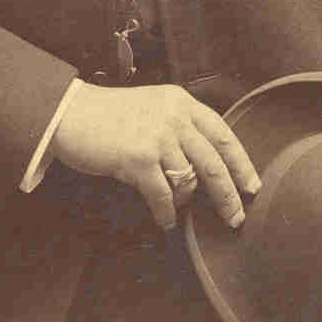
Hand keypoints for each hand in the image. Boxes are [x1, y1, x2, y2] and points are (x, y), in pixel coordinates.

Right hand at [51, 81, 260, 231]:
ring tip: (181, 211)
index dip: (241, 162)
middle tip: (236, 217)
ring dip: (187, 202)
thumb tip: (203, 166)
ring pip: (189, 181)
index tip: (251, 185)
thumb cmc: (108, 115)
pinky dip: (166, 211)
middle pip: (214, 162)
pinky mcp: (138, 159)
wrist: (70, 113)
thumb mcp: (152, 108)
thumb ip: (178, 126)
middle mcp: (174, 117)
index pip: (222, 133)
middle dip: (228, 195)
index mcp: (180, 102)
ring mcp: (157, 138)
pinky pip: (163, 195)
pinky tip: (165, 219)